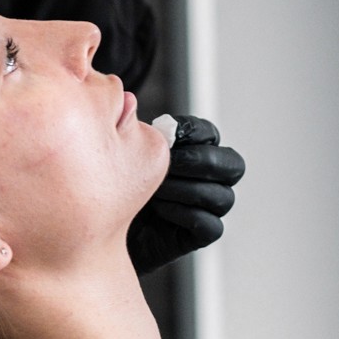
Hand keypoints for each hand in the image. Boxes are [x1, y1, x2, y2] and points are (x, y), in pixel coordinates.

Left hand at [127, 116, 245, 275]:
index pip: (211, 135)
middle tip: (171, 162)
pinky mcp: (203, 235)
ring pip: (222, 196)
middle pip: (233, 165)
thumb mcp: (124, 156)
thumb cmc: (118, 189)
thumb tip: (129, 103)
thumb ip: (133, 132)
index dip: (195, 131)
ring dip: (187, 189)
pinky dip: (184, 214)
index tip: (168, 133)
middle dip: (202, 161)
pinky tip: (159, 209)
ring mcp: (211, 209)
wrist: (105, 228)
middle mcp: (212, 180)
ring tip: (156, 190)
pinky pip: (209, 225)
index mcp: (196, 152)